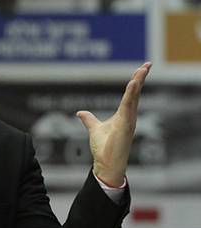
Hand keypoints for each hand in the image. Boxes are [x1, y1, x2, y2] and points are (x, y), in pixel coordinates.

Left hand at [76, 62, 151, 186]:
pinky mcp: (126, 126)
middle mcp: (129, 116)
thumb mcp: (94, 129)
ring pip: (134, 98)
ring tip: (142, 70)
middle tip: (147, 63)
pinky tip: (133, 84)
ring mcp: (129, 121)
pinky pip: (129, 107)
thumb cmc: (104, 148)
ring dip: (138, 83)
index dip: (136, 82)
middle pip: (136, 93)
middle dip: (141, 78)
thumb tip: (80, 112)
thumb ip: (89, 120)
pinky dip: (131, 96)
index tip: (141, 69)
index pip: (130, 95)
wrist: (106, 164)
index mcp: (123, 115)